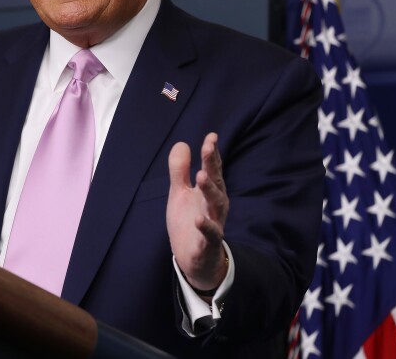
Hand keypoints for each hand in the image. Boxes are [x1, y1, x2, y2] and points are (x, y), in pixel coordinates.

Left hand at [166, 132, 228, 291]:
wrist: (195, 260)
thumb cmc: (189, 223)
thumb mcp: (180, 194)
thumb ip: (180, 171)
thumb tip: (182, 143)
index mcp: (209, 192)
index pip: (212, 169)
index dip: (212, 154)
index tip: (211, 136)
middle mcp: (215, 206)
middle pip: (216, 182)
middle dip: (212, 165)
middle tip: (208, 147)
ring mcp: (214, 223)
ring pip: (216, 205)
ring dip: (210, 190)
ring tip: (201, 175)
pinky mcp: (208, 243)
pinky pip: (210, 235)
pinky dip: (205, 227)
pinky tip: (198, 219)